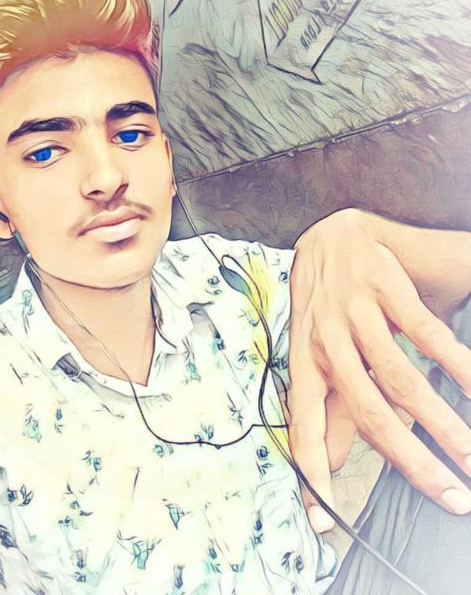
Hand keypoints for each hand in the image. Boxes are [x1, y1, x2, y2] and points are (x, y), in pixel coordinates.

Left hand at [288, 208, 470, 532]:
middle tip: (450, 498)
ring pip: (401, 377)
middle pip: (369, 412)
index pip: (303, 428)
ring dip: (443, 422)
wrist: (328, 236)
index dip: (311, 476)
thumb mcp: (318, 356)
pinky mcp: (382, 286)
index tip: (325, 523)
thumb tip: (330, 462)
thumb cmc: (326, 308)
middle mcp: (324, 341)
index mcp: (304, 364)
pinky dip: (457, 363)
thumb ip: (329, 407)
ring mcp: (353, 312)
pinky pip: (425, 333)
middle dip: (410, 461)